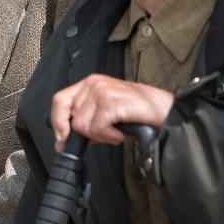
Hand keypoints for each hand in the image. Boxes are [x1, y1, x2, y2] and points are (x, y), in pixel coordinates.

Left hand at [50, 73, 173, 150]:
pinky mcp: (110, 101)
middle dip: (83, 133)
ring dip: (101, 136)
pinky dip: (110, 137)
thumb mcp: (107, 115)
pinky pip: (97, 129)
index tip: (61, 139)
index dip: (57, 121)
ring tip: (116, 131)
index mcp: (90, 83)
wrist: (165, 111)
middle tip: (98, 137)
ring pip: (82, 125)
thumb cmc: (138, 113)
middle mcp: (93, 83)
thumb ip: (86, 122)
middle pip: (70, 116)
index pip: (59, 100)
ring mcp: (101, 90)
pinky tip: (122, 132)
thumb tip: (64, 141)